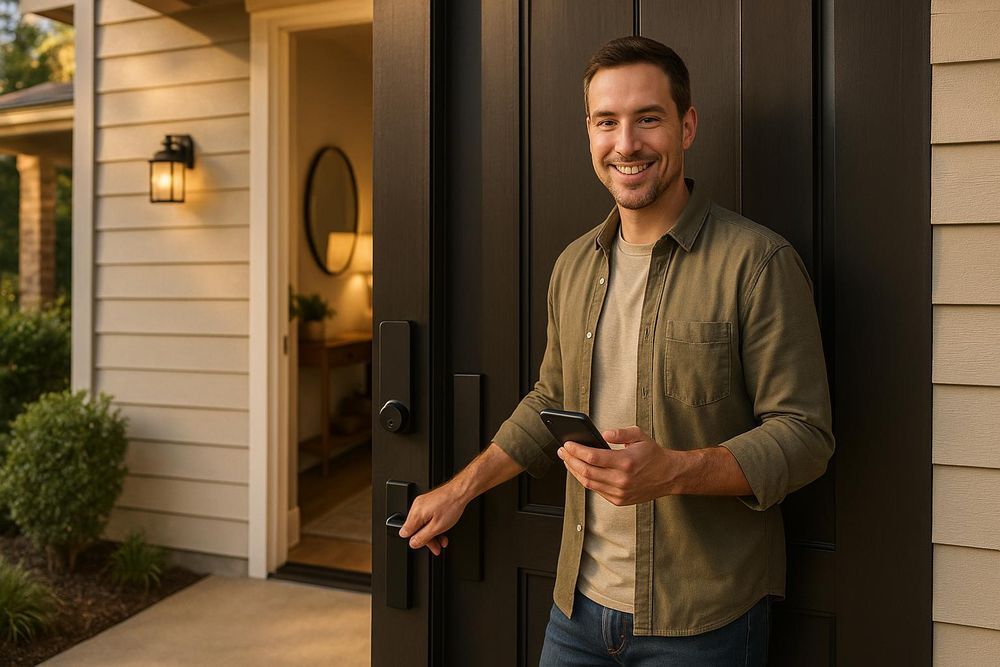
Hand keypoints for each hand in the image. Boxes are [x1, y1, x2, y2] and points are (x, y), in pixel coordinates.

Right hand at [397, 482, 466, 555]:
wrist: (460, 492)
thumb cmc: (451, 506)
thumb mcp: (437, 527)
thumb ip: (423, 537)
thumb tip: (413, 543)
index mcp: (416, 514)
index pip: (405, 533)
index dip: (415, 541)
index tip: (426, 545)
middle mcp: (416, 507)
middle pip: (415, 529)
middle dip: (427, 540)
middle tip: (437, 547)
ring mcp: (421, 503)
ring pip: (422, 524)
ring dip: (432, 533)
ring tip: (442, 540)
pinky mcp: (428, 502)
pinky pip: (427, 517)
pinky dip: (433, 524)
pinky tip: (441, 529)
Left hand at [558, 425, 675, 505]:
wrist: (669, 475)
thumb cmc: (653, 455)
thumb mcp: (639, 435)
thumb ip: (620, 432)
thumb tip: (603, 434)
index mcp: (625, 462)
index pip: (593, 457)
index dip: (576, 450)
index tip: (567, 444)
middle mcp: (622, 480)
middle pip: (586, 471)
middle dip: (570, 460)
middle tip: (562, 451)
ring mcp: (620, 492)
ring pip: (588, 483)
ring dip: (575, 471)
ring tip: (568, 460)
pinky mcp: (619, 500)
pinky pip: (596, 490)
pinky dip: (586, 480)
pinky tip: (580, 471)